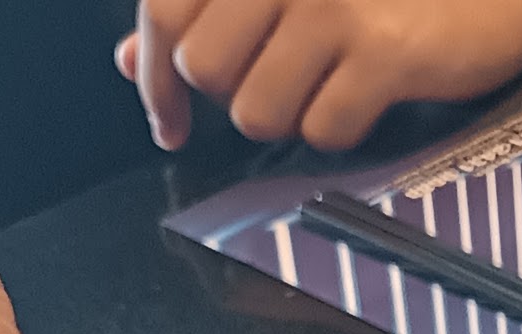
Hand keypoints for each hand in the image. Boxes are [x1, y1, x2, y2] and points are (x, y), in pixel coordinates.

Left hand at [116, 0, 521, 152]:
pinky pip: (324, 128)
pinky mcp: (383, 52)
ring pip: (256, 110)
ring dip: (284, 121)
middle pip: (204, 70)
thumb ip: (211, 13)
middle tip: (268, 96)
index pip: (164, 10)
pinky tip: (361, 103)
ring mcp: (332, 6)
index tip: (166, 119)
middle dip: (229, 101)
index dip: (155, 78)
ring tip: (319, 98)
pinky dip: (338, 132)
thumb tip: (138, 58)